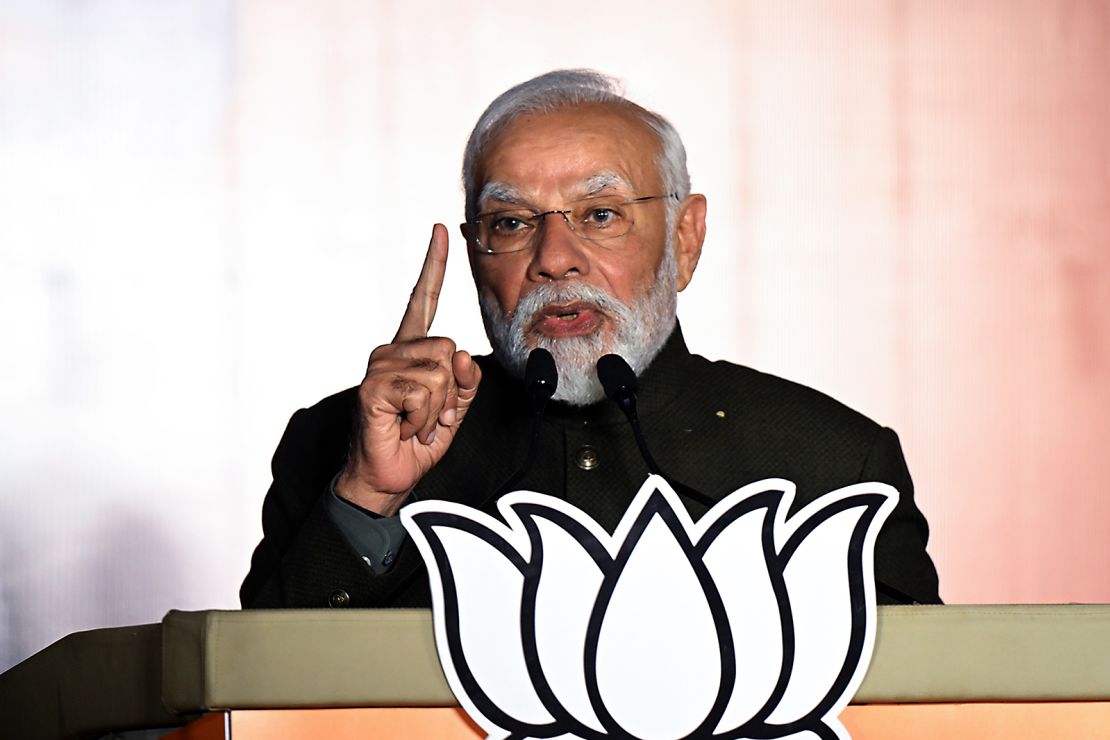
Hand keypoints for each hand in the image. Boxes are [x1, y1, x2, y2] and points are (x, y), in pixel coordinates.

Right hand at [336, 224, 481, 515]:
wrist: (386, 476)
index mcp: (411, 350)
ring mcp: (380, 366)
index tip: (440, 230)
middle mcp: (392, 351)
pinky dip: (424, 417)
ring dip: (438, 409)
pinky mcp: (373, 386)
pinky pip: (424, 391)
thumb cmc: (416, 441)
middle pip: (450, 348)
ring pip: (441, 372)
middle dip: (452, 392)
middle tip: (427, 416)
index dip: (433, 265)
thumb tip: (462, 356)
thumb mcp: (455, 409)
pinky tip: (403, 426)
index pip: (423, 299)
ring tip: (413, 422)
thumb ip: (467, 382)